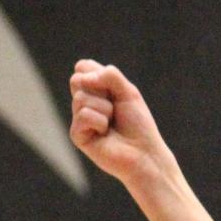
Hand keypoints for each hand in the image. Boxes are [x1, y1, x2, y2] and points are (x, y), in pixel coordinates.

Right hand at [70, 60, 170, 182]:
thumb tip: (80, 77)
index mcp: (95, 91)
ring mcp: (78, 119)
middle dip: (102, 91)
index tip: (116, 91)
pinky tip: (105, 133)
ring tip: (112, 123)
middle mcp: (84, 103)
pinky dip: (100, 121)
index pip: (83, 67)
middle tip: (115, 108)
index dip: (99, 74)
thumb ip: (109, 76)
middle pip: (77, 80)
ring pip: (81, 98)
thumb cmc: (138, 124)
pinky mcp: (76, 134)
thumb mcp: (128, 92)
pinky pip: (84, 115)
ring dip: (105, 109)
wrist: (144, 153)